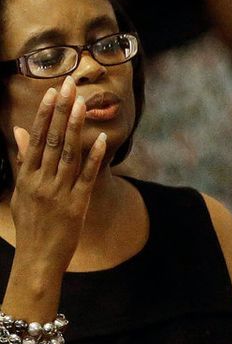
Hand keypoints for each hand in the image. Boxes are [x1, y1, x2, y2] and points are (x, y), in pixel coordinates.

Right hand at [9, 79, 108, 276]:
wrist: (37, 257)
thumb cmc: (30, 221)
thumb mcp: (20, 189)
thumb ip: (22, 159)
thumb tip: (18, 130)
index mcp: (26, 176)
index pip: (36, 138)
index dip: (44, 113)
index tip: (52, 92)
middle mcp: (40, 181)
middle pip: (52, 140)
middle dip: (60, 111)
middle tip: (69, 86)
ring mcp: (58, 192)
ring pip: (68, 154)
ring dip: (76, 128)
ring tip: (83, 104)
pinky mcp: (77, 204)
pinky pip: (86, 177)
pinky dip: (94, 157)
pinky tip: (102, 139)